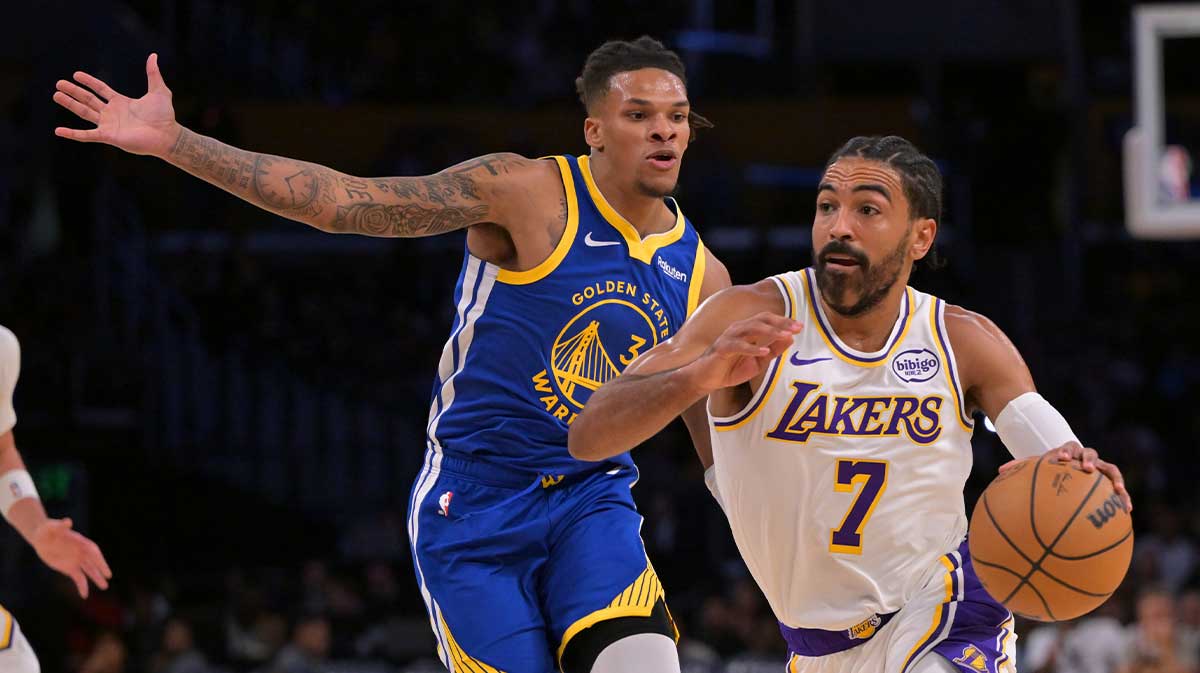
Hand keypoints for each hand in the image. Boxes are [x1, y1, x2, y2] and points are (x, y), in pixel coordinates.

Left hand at [31, 517, 111, 598]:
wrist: (41, 538)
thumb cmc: (48, 530)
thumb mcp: (52, 527)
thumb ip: (61, 526)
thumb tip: (67, 521)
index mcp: (80, 542)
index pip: (93, 551)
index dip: (99, 559)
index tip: (103, 565)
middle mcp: (81, 552)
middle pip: (94, 562)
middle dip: (101, 569)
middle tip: (108, 576)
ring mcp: (76, 561)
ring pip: (89, 571)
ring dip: (96, 578)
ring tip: (104, 586)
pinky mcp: (70, 568)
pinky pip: (78, 578)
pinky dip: (82, 586)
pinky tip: (84, 595)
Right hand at [53, 53, 179, 157]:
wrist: (167, 134)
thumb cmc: (164, 116)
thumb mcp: (159, 91)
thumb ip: (153, 74)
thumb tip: (153, 56)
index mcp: (121, 102)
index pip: (100, 89)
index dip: (89, 82)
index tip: (76, 74)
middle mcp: (112, 113)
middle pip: (88, 100)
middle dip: (74, 91)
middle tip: (58, 83)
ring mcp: (109, 125)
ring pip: (84, 113)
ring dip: (70, 104)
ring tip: (56, 95)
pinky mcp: (109, 136)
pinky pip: (87, 135)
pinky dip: (72, 133)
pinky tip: (58, 131)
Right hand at [683, 312, 800, 393]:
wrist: (707, 379)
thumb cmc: (731, 368)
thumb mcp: (758, 361)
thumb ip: (773, 350)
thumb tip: (790, 339)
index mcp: (747, 330)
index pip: (768, 319)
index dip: (784, 321)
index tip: (799, 327)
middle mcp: (739, 329)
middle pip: (762, 319)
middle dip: (780, 323)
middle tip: (795, 328)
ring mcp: (729, 337)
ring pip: (751, 328)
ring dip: (769, 331)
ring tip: (784, 336)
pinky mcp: (722, 348)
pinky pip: (738, 345)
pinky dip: (751, 348)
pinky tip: (763, 351)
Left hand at [1000, 442, 1131, 512]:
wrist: (1072, 463)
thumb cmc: (1051, 467)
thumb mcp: (1037, 466)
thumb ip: (1021, 467)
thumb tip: (999, 471)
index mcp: (1068, 452)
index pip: (1067, 448)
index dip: (1066, 452)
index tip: (1062, 459)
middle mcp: (1086, 457)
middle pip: (1091, 453)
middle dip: (1090, 460)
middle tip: (1088, 468)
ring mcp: (1101, 468)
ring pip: (1111, 470)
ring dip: (1115, 479)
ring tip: (1118, 490)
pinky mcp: (1110, 482)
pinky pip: (1120, 490)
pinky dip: (1124, 498)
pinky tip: (1127, 511)